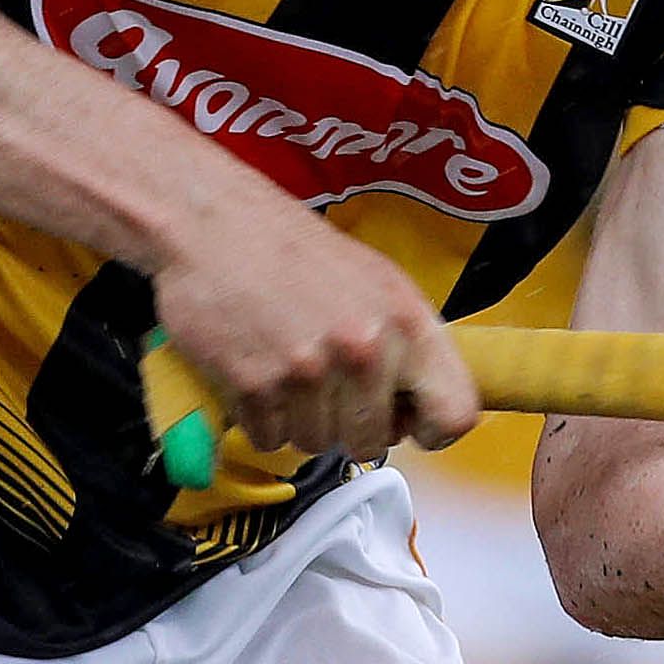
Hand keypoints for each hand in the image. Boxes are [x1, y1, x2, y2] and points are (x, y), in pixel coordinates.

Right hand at [146, 200, 481, 465]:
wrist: (207, 221)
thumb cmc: (288, 247)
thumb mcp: (373, 279)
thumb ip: (405, 341)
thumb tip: (419, 403)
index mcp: (405, 319)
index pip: (455, 414)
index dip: (430, 428)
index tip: (405, 419)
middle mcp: (364, 348)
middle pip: (373, 441)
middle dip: (346, 422)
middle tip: (321, 379)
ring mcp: (309, 370)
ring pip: (316, 443)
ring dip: (297, 417)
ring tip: (282, 361)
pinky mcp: (255, 386)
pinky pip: (269, 439)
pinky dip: (258, 417)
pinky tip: (253, 368)